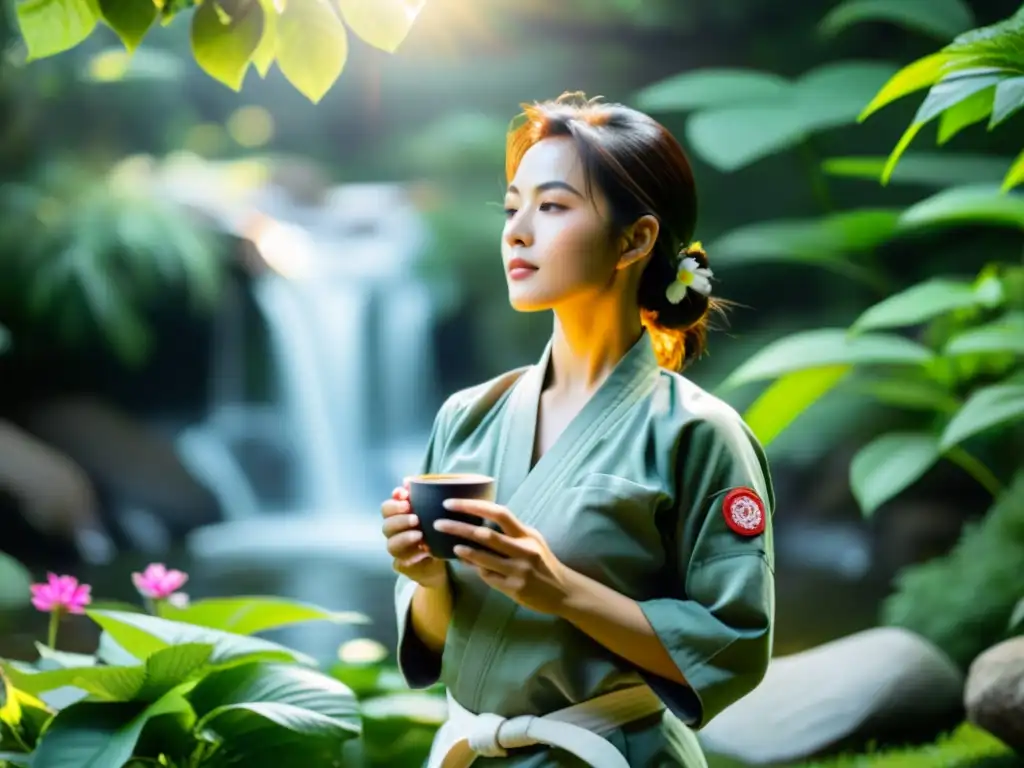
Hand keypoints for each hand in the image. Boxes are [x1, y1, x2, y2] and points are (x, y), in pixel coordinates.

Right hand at [381, 480, 446, 589]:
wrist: (445, 555)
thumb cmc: (439, 527)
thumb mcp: (436, 509)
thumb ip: (425, 494)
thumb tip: (410, 479)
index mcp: (399, 517)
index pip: (387, 507)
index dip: (394, 501)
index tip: (405, 495)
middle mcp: (394, 533)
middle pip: (386, 525)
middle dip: (399, 520)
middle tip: (415, 518)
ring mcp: (398, 550)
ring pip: (390, 545)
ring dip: (403, 538)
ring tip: (419, 535)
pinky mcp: (403, 565)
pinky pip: (400, 563)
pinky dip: (411, 557)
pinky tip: (423, 553)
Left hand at [435, 500, 571, 615]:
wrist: (563, 591)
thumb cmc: (542, 563)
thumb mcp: (532, 542)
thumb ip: (510, 533)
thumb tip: (479, 521)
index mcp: (526, 534)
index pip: (499, 513)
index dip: (473, 505)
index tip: (451, 503)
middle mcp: (524, 550)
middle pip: (485, 535)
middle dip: (458, 527)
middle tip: (438, 523)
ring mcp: (519, 571)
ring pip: (484, 558)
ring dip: (464, 550)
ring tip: (450, 546)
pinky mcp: (514, 589)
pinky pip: (488, 577)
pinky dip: (474, 568)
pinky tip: (465, 563)